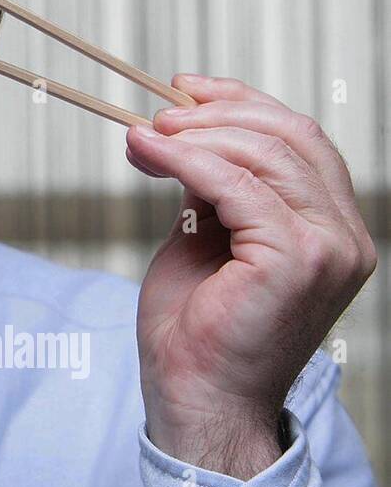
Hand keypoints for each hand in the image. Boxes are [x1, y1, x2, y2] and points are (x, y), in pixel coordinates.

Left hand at [125, 75, 375, 478]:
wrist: (195, 399)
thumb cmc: (196, 329)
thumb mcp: (204, 238)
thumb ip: (211, 188)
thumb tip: (181, 133)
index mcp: (332, 228)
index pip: (299, 140)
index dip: (242, 103)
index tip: (184, 88)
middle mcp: (345, 236)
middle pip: (289, 136)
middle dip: (216, 113)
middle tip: (155, 114)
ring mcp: (329, 248)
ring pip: (265, 154)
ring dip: (195, 134)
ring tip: (143, 136)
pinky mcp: (296, 260)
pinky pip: (236, 186)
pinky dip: (187, 161)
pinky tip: (148, 154)